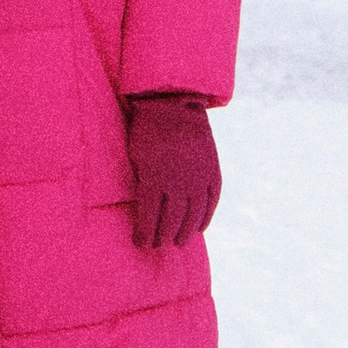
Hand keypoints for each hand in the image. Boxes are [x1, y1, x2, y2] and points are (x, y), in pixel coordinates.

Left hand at [124, 95, 220, 251]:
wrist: (175, 102)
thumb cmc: (146, 129)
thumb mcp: (136, 156)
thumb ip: (142, 183)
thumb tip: (144, 209)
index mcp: (154, 180)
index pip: (149, 218)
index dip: (145, 235)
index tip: (141, 244)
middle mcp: (178, 183)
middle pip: (171, 221)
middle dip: (162, 237)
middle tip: (158, 245)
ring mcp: (198, 178)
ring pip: (192, 215)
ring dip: (184, 232)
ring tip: (177, 242)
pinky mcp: (212, 171)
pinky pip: (211, 201)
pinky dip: (206, 217)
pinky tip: (199, 228)